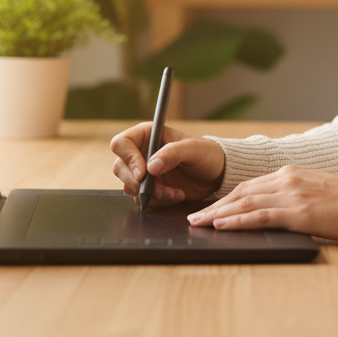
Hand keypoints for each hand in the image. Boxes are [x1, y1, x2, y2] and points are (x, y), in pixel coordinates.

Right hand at [110, 123, 225, 205]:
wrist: (217, 174)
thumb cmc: (207, 154)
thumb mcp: (194, 149)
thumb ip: (173, 153)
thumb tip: (151, 167)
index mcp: (147, 135)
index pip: (121, 143)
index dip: (128, 158)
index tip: (143, 173)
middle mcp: (141, 153)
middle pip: (120, 168)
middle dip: (137, 182)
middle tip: (156, 188)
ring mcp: (143, 173)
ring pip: (129, 186)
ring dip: (150, 193)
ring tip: (173, 192)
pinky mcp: (149, 190)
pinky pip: (141, 199)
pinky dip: (157, 201)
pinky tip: (176, 195)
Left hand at [186, 166, 337, 241]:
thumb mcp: (315, 194)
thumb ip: (292, 198)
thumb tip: (271, 213)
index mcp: (290, 174)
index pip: (248, 185)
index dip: (225, 198)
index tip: (208, 208)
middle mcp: (286, 180)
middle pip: (240, 192)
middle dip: (214, 206)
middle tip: (193, 217)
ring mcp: (292, 195)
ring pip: (245, 203)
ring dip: (218, 214)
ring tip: (199, 223)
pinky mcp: (299, 212)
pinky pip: (260, 216)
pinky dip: (238, 221)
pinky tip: (222, 225)